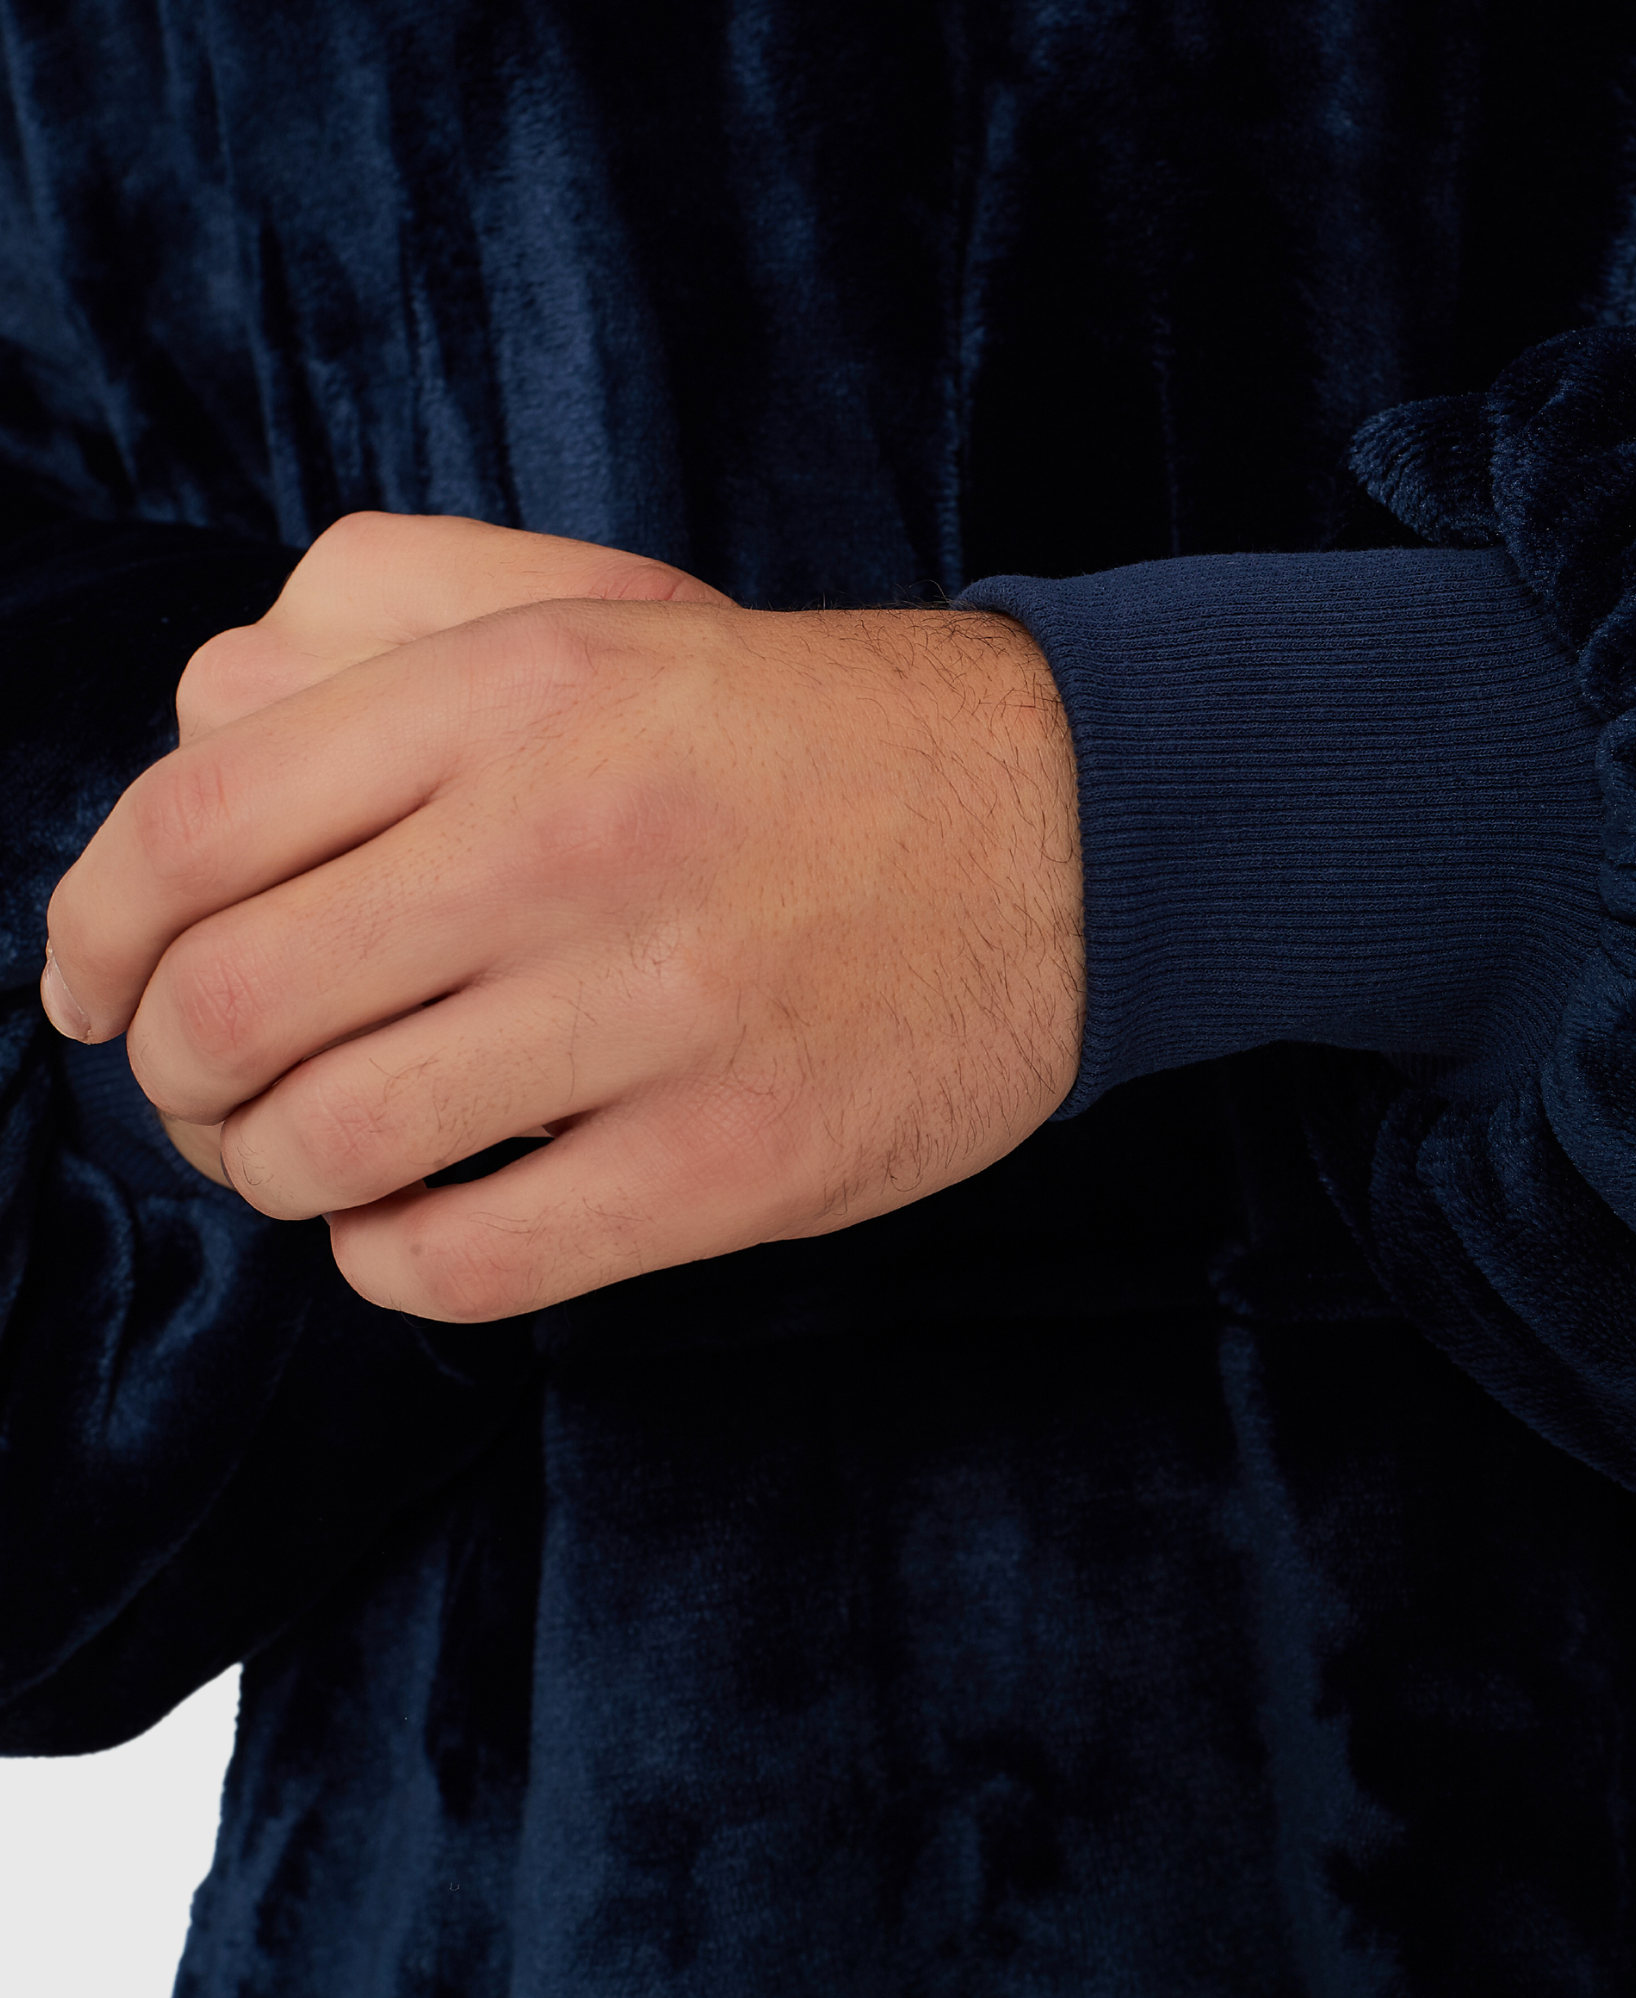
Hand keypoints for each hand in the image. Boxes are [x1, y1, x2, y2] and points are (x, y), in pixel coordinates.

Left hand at [44, 514, 1083, 1319]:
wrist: (1063, 827)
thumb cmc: (808, 740)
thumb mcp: (602, 623)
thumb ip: (382, 675)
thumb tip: (190, 793)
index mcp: (515, 688)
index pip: (188, 828)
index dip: (88, 932)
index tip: (85, 989)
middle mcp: (567, 837)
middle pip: (229, 1008)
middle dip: (170, 1076)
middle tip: (206, 1089)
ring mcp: (655, 1010)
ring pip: (330, 1146)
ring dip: (272, 1173)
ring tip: (310, 1157)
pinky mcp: (731, 1159)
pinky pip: (464, 1261)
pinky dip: (386, 1260)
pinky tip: (413, 1223)